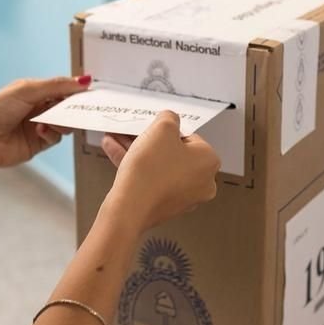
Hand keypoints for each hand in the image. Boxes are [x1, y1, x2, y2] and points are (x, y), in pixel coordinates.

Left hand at [0, 76, 90, 171]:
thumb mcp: (26, 91)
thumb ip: (56, 85)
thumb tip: (84, 80)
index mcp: (33, 91)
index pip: (61, 87)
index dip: (75, 89)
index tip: (90, 91)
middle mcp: (37, 108)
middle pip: (65, 106)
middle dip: (73, 107)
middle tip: (82, 109)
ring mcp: (38, 126)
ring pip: (64, 124)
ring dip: (62, 122)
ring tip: (52, 121)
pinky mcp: (38, 144)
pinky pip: (55, 138)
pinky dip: (52, 134)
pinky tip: (40, 131)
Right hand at [100, 111, 220, 232]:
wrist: (130, 207)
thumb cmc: (151, 170)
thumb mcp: (162, 128)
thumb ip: (169, 117)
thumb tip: (171, 119)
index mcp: (209, 162)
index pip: (190, 138)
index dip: (168, 130)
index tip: (153, 128)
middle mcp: (201, 182)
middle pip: (173, 153)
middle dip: (149, 140)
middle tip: (134, 131)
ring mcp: (183, 197)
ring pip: (159, 167)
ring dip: (138, 151)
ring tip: (117, 138)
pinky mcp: (164, 205)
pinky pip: (151, 180)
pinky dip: (136, 167)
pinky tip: (115, 151)